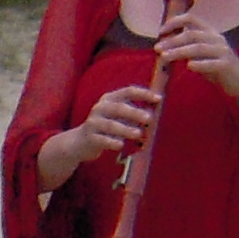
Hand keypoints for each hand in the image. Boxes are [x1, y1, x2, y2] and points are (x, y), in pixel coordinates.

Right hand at [41, 82, 157, 187]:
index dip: (143, 94)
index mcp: (110, 99)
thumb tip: (156, 114)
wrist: (80, 142)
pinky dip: (111, 142)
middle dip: (134, 112)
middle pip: (118, 107)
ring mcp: (93, 122)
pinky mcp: (89, 137)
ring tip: (138, 134)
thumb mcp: (118, 117)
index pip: (128, 91)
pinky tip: (120, 145)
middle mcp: (100, 108)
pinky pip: (101, 139)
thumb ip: (134, 114)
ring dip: (125, 129)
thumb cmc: (106, 129)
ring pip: (110, 125)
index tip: (158, 98)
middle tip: (149, 118)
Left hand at [161, 11, 238, 105]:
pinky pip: (212, 63)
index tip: (161, 32)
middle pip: (192, 35)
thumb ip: (188, 48)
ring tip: (165, 57)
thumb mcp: (203, 55)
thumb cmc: (218, 68)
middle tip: (157, 48)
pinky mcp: (227, 65)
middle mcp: (217, 38)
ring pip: (198, 48)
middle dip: (172, 41)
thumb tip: (166, 46)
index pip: (191, 19)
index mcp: (210, 33)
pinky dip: (200, 64)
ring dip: (179, 52)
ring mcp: (223, 51)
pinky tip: (189, 66)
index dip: (175, 22)